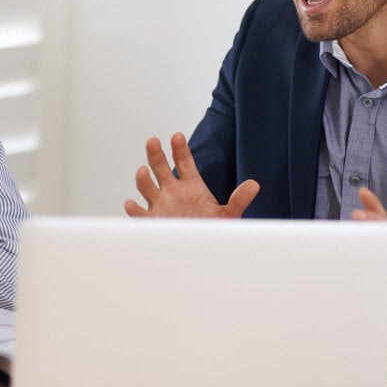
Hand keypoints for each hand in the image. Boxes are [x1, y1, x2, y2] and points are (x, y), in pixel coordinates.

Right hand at [124, 132, 259, 217]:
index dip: (179, 148)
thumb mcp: (228, 215)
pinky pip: (140, 213)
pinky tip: (132, 204)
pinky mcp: (152, 220)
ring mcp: (160, 204)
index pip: (184, 161)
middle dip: (156, 154)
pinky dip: (134, 209)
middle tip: (153, 141)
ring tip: (143, 171)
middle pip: (160, 167)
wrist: (200, 250)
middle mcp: (172, 190)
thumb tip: (254, 185)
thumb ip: (239, 199)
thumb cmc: (212, 229)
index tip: (176, 136)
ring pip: (147, 186)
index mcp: (191, 184)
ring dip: (143, 178)